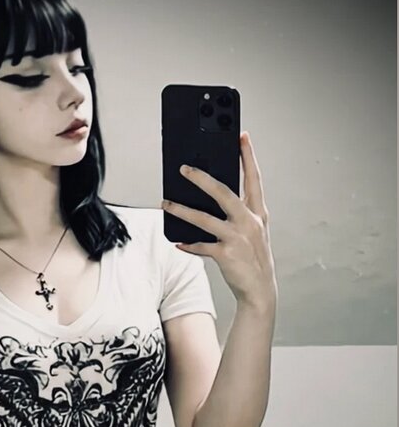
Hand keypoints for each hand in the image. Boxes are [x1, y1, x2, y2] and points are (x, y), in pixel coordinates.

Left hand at [161, 132, 275, 306]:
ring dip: (182, 210)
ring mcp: (237, 238)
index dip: (248, 156)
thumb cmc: (254, 258)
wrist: (260, 290)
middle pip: (223, 192)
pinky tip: (178, 241)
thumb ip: (239, 212)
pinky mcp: (226, 254)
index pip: (254, 178)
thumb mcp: (253, 231)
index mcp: (258, 213)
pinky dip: (188, 244)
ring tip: (166, 203)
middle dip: (202, 178)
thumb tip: (213, 194)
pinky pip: (200, 245)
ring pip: (204, 218)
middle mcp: (249, 222)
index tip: (242, 136)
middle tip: (184, 168)